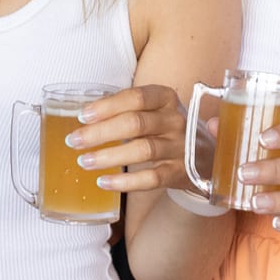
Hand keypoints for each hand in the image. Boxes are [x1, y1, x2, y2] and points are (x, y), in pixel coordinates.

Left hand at [67, 84, 189, 193]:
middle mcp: (176, 121)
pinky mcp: (179, 172)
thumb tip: (84, 117)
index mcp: (167, 99)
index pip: (137, 97)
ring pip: (142, 150)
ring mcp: (180, 147)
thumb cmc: (166, 128)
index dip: (108, 106)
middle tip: (74, 141)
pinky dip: (125, 182)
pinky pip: (151, 178)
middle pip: (136, 123)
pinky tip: (104, 182)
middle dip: (100, 132)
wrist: (205, 154)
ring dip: (109, 156)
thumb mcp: (155, 110)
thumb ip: (126, 110)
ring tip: (84, 161)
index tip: (82, 116)